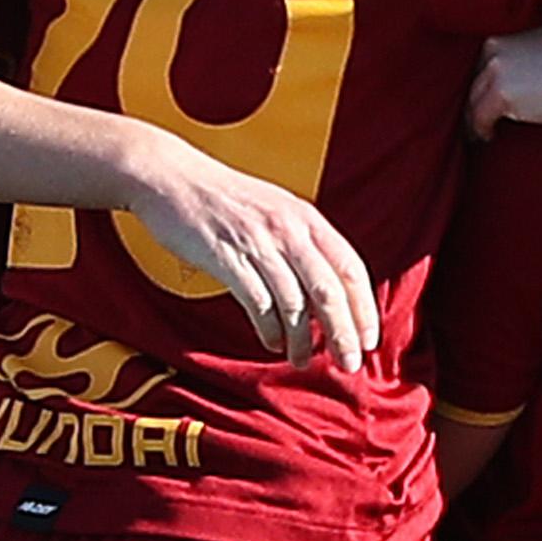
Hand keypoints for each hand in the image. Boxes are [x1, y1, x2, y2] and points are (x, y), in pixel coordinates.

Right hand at [122, 134, 378, 371]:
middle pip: (329, 291)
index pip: (351, 269)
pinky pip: (257, 302)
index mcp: (308, 219)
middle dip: (343, 333)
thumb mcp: (277, 211)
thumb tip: (328, 294)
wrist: (171, 176)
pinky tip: (272, 342)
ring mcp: (258, 242)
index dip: (364, 308)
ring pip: (294, 302)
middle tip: (348, 364)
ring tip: (302, 360)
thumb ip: (304, 245)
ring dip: (302, 339)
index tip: (369, 339)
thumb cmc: (225, 199)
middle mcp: (289, 229)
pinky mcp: (226, 257)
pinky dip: (269, 328)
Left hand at [468, 22, 541, 138]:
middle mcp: (497, 46)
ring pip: (473, 99)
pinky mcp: (500, 93)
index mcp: (509, 31)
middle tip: (478, 117)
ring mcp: (496, 68)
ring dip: (474, 116)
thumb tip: (530, 71)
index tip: (488, 96)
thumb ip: (535, 47)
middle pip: (475, 79)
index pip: (487, 60)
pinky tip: (488, 137)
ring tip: (478, 132)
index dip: (487, 81)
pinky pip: (479, 117)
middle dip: (476, 98)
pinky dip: (480, 130)